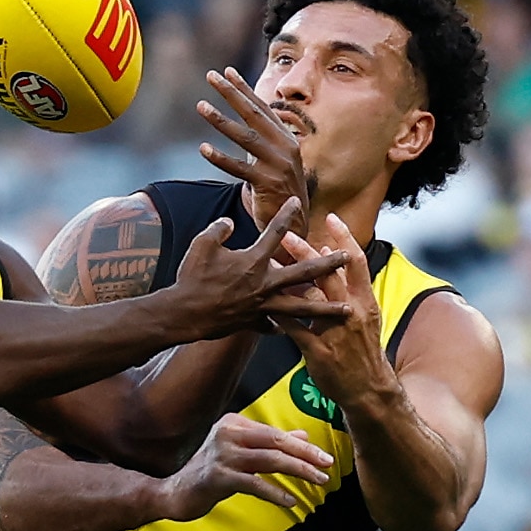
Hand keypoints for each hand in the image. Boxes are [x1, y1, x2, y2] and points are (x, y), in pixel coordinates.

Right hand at [156, 413, 336, 520]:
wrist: (175, 493)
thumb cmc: (210, 474)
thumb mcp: (242, 455)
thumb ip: (270, 445)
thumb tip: (304, 438)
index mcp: (235, 424)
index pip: (275, 433)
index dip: (302, 446)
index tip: (324, 458)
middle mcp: (228, 434)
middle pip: (276, 442)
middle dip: (305, 455)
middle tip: (327, 466)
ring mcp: (221, 455)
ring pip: (269, 460)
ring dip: (298, 471)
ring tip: (318, 481)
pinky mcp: (217, 477)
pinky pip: (253, 484)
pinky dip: (274, 493)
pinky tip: (289, 501)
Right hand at [165, 198, 348, 337]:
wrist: (183, 314)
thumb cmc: (191, 278)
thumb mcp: (202, 245)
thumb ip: (219, 230)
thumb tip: (228, 223)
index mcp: (253, 261)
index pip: (275, 233)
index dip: (285, 215)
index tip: (296, 202)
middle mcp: (264, 284)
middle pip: (304, 273)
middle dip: (328, 264)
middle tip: (347, 258)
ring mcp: (262, 307)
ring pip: (301, 307)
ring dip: (325, 308)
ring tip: (346, 309)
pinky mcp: (254, 323)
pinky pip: (275, 326)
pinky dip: (284, 327)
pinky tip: (294, 329)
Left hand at [193, 66, 310, 227]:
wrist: (294, 226)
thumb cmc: (280, 193)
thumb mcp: (275, 162)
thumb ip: (263, 141)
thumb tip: (246, 120)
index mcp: (286, 139)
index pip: (262, 107)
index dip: (244, 89)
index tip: (227, 71)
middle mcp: (285, 147)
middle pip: (253, 114)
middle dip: (231, 93)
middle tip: (211, 76)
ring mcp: (278, 165)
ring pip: (245, 137)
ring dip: (221, 120)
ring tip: (201, 106)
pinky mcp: (268, 184)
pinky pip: (240, 169)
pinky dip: (220, 158)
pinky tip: (203, 149)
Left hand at [272, 215, 396, 406]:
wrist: (368, 389)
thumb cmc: (363, 351)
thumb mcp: (365, 317)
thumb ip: (349, 290)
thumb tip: (334, 261)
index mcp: (365, 301)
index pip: (357, 262)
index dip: (344, 238)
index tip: (332, 218)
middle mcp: (352, 312)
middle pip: (328, 274)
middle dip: (307, 253)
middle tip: (288, 235)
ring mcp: (334, 331)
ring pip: (310, 298)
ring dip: (289, 279)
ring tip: (271, 264)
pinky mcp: (318, 350)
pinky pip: (294, 328)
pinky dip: (279, 315)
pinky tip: (263, 304)